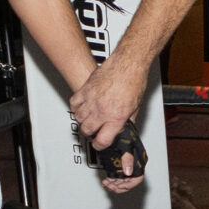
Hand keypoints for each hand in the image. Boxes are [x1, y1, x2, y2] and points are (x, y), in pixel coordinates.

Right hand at [70, 54, 150, 189]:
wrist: (129, 63)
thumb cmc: (134, 81)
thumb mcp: (135, 108)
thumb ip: (126, 122)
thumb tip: (122, 130)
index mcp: (116, 117)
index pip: (102, 140)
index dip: (100, 145)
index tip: (100, 144)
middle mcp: (102, 109)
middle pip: (87, 130)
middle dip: (91, 132)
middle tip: (96, 129)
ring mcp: (92, 99)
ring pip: (78, 118)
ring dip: (83, 120)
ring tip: (91, 117)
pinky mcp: (85, 89)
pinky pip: (73, 104)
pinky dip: (77, 107)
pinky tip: (83, 106)